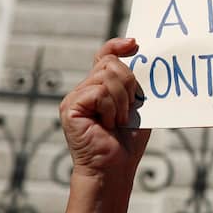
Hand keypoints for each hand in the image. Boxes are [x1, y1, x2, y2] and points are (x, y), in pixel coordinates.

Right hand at [59, 38, 150, 178]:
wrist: (114, 168)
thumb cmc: (127, 142)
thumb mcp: (137, 107)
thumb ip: (134, 86)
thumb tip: (142, 59)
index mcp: (99, 88)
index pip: (105, 56)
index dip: (117, 46)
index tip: (135, 43)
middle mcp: (84, 89)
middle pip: (110, 64)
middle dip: (129, 84)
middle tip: (128, 110)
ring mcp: (75, 97)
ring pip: (107, 76)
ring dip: (122, 101)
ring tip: (118, 121)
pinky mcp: (70, 106)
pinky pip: (99, 92)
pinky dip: (111, 108)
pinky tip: (108, 124)